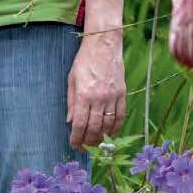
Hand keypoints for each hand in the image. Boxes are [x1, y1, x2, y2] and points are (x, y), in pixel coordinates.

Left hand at [67, 29, 124, 147]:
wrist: (104, 45)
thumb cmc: (84, 60)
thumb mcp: (71, 79)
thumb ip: (71, 101)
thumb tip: (70, 121)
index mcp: (83, 94)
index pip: (80, 124)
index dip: (77, 138)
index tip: (74, 145)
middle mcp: (99, 98)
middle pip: (94, 128)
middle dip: (89, 141)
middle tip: (85, 148)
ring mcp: (112, 96)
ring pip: (108, 124)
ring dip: (102, 137)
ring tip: (96, 144)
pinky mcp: (122, 94)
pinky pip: (120, 116)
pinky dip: (116, 127)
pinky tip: (111, 133)